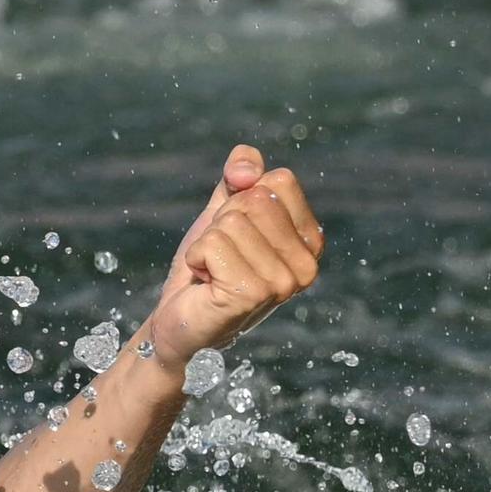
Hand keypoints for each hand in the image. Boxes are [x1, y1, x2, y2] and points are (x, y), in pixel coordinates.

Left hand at [146, 145, 322, 370]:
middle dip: (222, 223)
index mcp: (310, 240)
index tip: (234, 236)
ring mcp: (283, 282)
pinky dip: (196, 258)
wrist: (179, 321)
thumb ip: (241, 175)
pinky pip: (212, 244)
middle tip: (219, 258)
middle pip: (255, 200)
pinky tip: (205, 283)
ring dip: (207, 244)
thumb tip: (246, 169)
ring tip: (212, 273)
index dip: (241, 199)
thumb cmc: (206, 269)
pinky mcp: (252, 294)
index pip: (279, 181)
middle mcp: (307, 264)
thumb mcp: (224, 211)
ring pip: (231, 223)